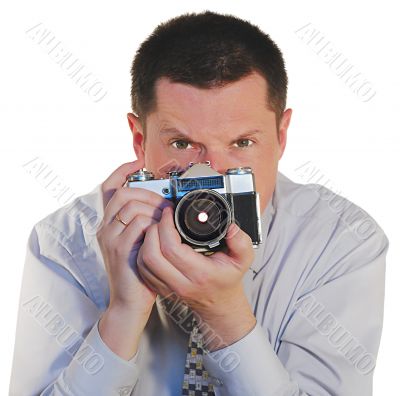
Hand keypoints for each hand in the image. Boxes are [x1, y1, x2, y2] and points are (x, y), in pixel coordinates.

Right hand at [96, 159, 173, 315]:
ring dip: (154, 210)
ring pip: (131, 207)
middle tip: (164, 203)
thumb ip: (145, 222)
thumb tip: (164, 204)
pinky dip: (154, 225)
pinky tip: (161, 233)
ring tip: (166, 221)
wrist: (129, 300)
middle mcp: (105, 227)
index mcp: (110, 223)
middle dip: (147, 193)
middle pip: (122, 194)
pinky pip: (139, 225)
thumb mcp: (140, 242)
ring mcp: (110, 238)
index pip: (109, 188)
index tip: (138, 161)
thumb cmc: (140, 270)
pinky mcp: (119, 250)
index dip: (122, 171)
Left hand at [136, 205, 256, 348]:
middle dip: (153, 231)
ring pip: (143, 262)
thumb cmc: (228, 280)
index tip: (170, 213)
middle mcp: (180, 283)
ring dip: (146, 241)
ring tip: (158, 228)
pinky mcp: (159, 288)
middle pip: (152, 255)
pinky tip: (154, 242)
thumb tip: (231, 228)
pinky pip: (142, 269)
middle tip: (161, 219)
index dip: (166, 227)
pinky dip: (144, 252)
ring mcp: (168, 287)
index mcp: (200, 274)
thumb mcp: (243, 260)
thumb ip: (241, 242)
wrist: (220, 304)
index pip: (172, 249)